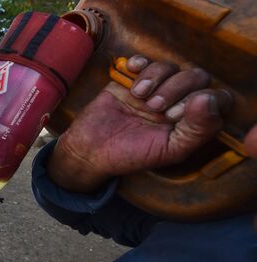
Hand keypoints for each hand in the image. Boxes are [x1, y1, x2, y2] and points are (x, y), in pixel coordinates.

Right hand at [48, 55, 232, 192]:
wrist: (91, 149)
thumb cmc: (132, 154)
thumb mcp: (170, 150)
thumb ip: (197, 130)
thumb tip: (208, 99)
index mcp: (191, 120)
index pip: (216, 97)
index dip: (201, 100)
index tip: (175, 115)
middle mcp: (177, 101)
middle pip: (196, 76)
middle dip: (176, 88)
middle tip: (154, 107)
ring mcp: (155, 88)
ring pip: (170, 66)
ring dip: (156, 78)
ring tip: (139, 97)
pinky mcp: (132, 79)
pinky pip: (145, 60)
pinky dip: (140, 64)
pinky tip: (132, 80)